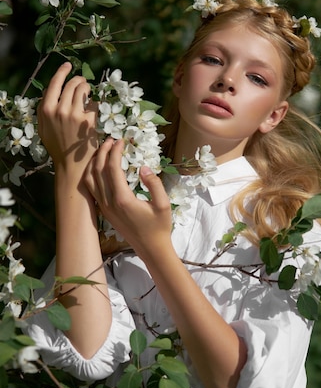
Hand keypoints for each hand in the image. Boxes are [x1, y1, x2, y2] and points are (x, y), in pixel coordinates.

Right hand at [37, 62, 97, 176]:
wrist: (71, 165)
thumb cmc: (58, 146)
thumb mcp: (44, 128)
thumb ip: (45, 110)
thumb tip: (51, 91)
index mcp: (46, 110)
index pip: (54, 83)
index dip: (62, 72)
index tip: (68, 65)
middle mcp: (59, 110)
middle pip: (71, 84)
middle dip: (79, 80)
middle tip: (83, 82)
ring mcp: (74, 114)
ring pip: (84, 90)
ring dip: (88, 89)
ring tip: (88, 93)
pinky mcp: (88, 121)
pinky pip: (94, 103)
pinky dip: (95, 105)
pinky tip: (93, 111)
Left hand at [84, 138, 172, 257]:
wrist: (150, 248)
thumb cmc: (160, 226)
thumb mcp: (163, 204)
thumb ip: (154, 183)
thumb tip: (143, 167)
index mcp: (123, 199)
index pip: (112, 168)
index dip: (115, 151)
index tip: (121, 140)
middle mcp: (109, 202)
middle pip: (98, 171)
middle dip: (102, 152)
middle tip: (110, 140)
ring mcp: (104, 207)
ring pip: (90, 180)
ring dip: (94, 162)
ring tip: (102, 150)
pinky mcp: (104, 211)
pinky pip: (92, 189)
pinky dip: (91, 174)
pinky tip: (98, 167)